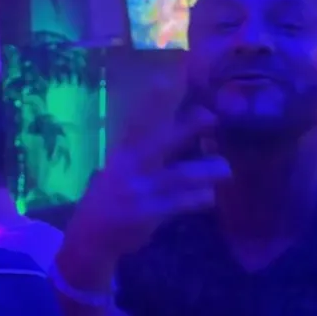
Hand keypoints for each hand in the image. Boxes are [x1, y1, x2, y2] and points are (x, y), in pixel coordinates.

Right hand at [61, 82, 229, 273]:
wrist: (91, 238)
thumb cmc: (113, 196)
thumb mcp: (121, 168)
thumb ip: (146, 149)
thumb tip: (185, 127)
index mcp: (123, 152)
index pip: (137, 120)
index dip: (151, 100)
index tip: (166, 77)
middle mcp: (129, 167)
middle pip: (159, 141)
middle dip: (186, 128)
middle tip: (211, 118)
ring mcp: (138, 191)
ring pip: (178, 176)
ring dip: (205, 171)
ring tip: (225, 168)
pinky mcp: (146, 215)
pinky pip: (179, 204)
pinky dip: (198, 198)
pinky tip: (210, 196)